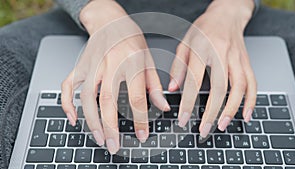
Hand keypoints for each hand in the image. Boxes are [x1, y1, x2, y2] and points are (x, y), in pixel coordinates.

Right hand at [61, 0, 169, 153]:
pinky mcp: (79, 66)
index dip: (140, 120)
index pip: (137, 97)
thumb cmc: (131, 39)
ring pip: (86, 96)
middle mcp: (110, 64)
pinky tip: (73, 118)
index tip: (142, 135)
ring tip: (98, 138)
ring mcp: (92, 65)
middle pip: (108, 100)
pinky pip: (67, 85)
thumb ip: (154, 85)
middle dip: (110, 127)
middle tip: (113, 146)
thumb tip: (162, 107)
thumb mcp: (149, 59)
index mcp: (132, 62)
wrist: (110, 20)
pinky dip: (67, 103)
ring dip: (91, 120)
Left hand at [169, 0, 256, 137]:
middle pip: (219, 88)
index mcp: (202, 49)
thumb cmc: (204, 28)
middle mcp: (221, 54)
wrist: (226, 15)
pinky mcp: (247, 62)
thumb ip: (178, 66)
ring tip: (223, 125)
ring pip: (239, 87)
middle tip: (204, 129)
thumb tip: (173, 88)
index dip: (188, 102)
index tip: (183, 118)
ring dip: (232, 109)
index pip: (194, 80)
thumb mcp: (184, 43)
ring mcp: (237, 59)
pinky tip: (246, 114)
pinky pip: (253, 83)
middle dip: (211, 112)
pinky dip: (251, 101)